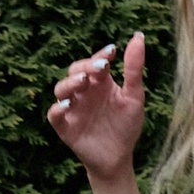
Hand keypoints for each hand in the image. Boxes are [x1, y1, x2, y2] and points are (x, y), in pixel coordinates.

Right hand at [47, 30, 146, 184]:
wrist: (119, 158)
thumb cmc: (127, 126)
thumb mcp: (134, 97)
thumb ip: (134, 69)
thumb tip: (139, 36)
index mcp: (100, 83)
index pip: (95, 62)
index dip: (101, 55)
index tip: (112, 51)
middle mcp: (84, 92)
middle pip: (75, 71)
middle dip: (85, 67)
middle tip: (100, 67)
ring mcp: (73, 109)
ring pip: (61, 89)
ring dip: (69, 83)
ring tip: (83, 82)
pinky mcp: (65, 127)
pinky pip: (54, 115)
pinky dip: (58, 108)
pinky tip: (69, 105)